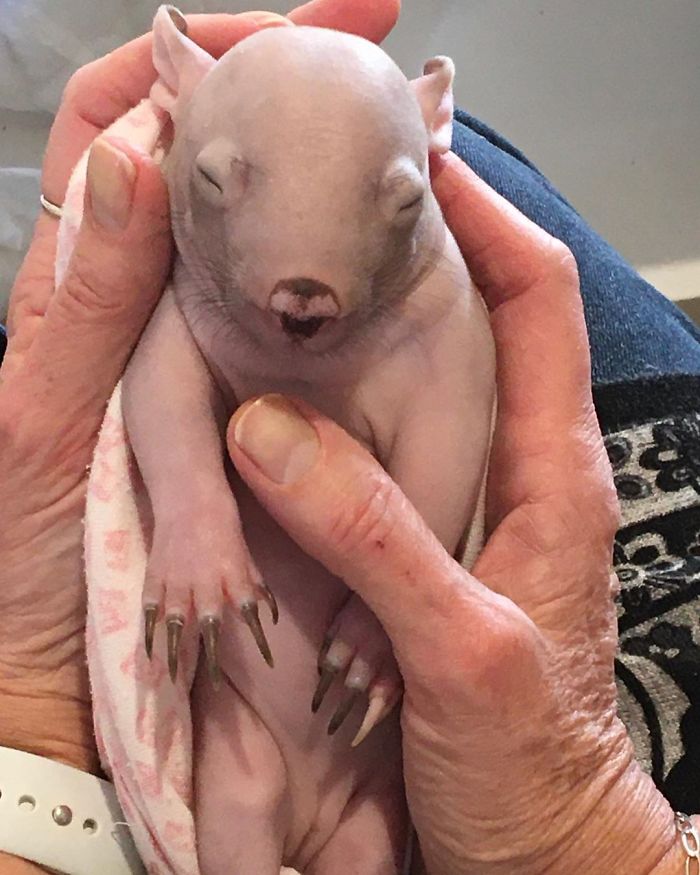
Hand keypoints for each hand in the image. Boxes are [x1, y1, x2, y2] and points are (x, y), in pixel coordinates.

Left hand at [0, 0, 400, 778]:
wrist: (53, 681)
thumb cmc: (24, 570)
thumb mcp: (38, 429)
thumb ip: (85, 307)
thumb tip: (139, 166)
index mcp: (76, 289)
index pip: (125, 125)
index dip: (194, 54)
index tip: (289, 25)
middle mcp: (141, 305)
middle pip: (208, 163)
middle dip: (285, 96)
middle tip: (377, 71)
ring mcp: (197, 355)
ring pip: (260, 238)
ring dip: (322, 181)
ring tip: (399, 149)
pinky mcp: (241, 411)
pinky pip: (291, 327)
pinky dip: (336, 281)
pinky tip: (387, 262)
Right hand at [225, 153, 679, 873]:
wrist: (540, 844)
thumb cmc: (529, 763)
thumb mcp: (459, 650)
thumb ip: (372, 538)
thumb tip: (271, 433)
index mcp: (551, 472)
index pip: (535, 302)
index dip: (485, 222)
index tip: (420, 167)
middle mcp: (515, 470)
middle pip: (477, 323)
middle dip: (417, 257)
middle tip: (336, 214)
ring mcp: (467, 503)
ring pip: (419, 384)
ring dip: (366, 331)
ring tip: (299, 286)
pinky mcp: (425, 543)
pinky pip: (377, 451)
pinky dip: (333, 411)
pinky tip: (281, 403)